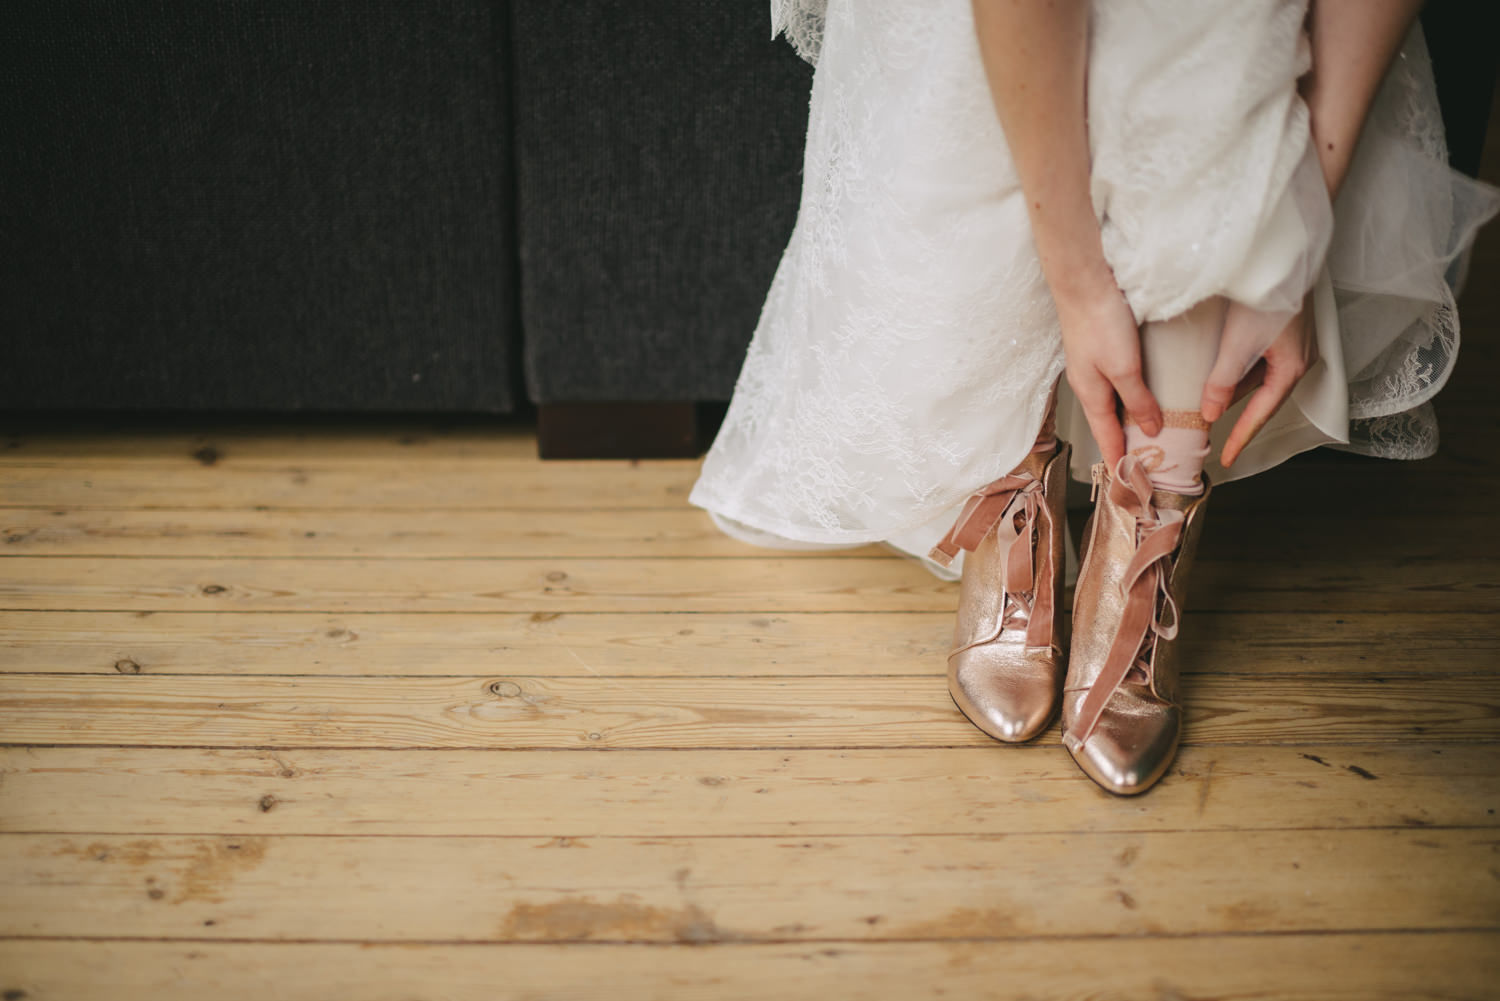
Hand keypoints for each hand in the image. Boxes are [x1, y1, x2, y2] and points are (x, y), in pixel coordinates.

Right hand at [1056, 278, 1161, 468]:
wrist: (1085, 280)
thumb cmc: (1100, 323)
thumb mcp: (1124, 368)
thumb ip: (1137, 400)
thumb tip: (1149, 430)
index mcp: (1090, 394)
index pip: (1105, 437)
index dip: (1118, 460)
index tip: (1128, 483)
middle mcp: (1089, 383)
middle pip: (1107, 422)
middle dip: (1122, 443)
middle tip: (1144, 462)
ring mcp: (1092, 365)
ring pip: (1112, 402)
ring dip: (1127, 419)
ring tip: (1148, 433)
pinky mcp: (1100, 348)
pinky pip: (1116, 382)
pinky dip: (1128, 396)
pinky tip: (1142, 392)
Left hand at [1199, 294, 1317, 466]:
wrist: (1283, 254)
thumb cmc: (1267, 296)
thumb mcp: (1239, 345)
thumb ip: (1223, 382)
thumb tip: (1211, 414)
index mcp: (1291, 369)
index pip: (1262, 415)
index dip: (1241, 438)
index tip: (1226, 459)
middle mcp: (1297, 359)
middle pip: (1262, 398)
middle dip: (1237, 417)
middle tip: (1213, 437)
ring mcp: (1292, 343)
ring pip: (1258, 378)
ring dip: (1234, 391)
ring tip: (1207, 406)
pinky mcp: (1283, 328)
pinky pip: (1259, 360)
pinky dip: (1238, 370)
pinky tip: (1218, 370)